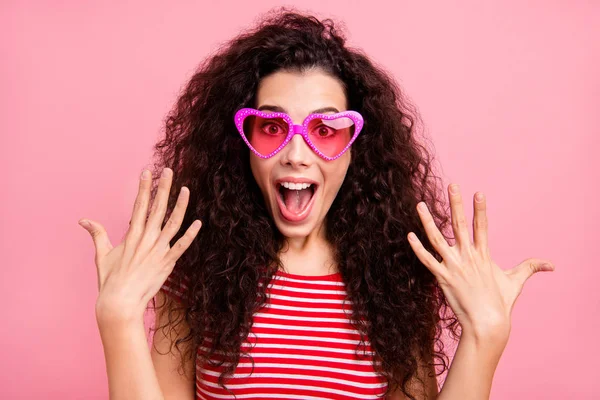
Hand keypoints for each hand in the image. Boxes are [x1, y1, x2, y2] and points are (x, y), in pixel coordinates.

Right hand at [78, 167, 201, 323]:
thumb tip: (83, 220)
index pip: (139, 205)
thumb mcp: (102, 255)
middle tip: (169, 171)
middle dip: (164, 188)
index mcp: (132, 235)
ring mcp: (158, 251)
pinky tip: (198, 222)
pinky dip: (191, 234)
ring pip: (173, 223)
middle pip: (158, 208)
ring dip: (181, 205)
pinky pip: (182, 246)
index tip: (147, 172)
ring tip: (186, 189)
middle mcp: (146, 239)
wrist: (120, 304)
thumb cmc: (110, 281)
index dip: (144, 187)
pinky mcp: (167, 263)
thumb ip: (97, 234)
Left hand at [407, 184, 554, 339]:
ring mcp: (454, 266)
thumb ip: (529, 268)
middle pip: (459, 225)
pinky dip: (417, 248)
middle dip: (456, 204)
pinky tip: (409, 235)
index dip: (479, 209)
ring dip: (427, 221)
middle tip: (452, 186)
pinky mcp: (442, 278)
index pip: (481, 226)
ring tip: (420, 204)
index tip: (478, 192)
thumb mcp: (515, 282)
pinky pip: (427, 260)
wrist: (487, 324)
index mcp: (483, 255)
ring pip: (437, 238)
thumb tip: (551, 265)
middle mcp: (468, 256)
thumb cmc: (500, 304)